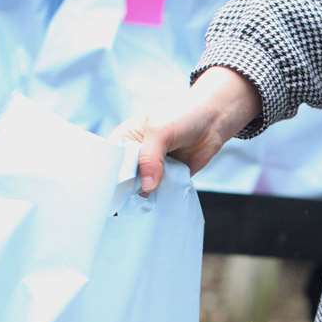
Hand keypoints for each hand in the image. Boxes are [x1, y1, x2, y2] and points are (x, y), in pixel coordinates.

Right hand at [108, 67, 260, 193]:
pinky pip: (159, 193)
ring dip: (144, 196)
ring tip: (140, 206)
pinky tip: (156, 204)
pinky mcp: (167, 178)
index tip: (107, 192)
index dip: (108, 176)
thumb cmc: (183, 114)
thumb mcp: (160, 132)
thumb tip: (146, 187)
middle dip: (126, 190)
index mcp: (124, 139)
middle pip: (123, 179)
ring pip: (141, 189)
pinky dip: (159, 198)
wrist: (213, 119)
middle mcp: (135, 155)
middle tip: (125, 203)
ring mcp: (151, 168)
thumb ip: (150, 158)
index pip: (109, 162)